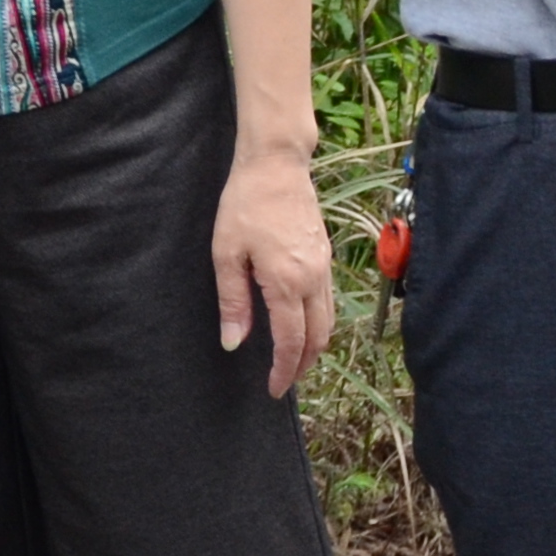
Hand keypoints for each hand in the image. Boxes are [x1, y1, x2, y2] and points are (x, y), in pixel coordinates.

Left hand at [212, 142, 334, 398]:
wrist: (276, 166)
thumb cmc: (245, 206)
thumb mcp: (227, 255)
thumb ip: (233, 302)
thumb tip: (235, 342)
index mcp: (287, 282)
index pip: (292, 342)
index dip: (284, 371)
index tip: (274, 390)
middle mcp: (312, 279)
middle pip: (318, 337)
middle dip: (303, 365)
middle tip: (284, 381)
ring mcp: (324, 267)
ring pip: (328, 320)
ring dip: (314, 346)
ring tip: (294, 360)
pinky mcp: (325, 256)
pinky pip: (328, 300)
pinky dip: (319, 323)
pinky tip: (301, 324)